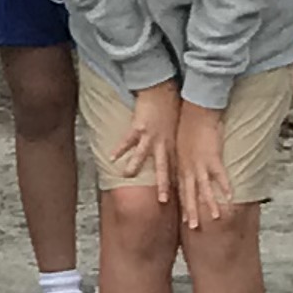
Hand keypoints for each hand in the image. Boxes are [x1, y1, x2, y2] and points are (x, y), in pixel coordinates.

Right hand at [105, 81, 180, 201]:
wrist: (163, 91)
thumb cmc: (170, 108)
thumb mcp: (176, 129)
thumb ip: (172, 144)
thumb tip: (175, 156)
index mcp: (172, 146)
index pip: (176, 170)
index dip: (178, 186)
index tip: (181, 201)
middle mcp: (163, 144)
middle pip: (164, 169)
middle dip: (164, 186)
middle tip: (163, 201)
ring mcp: (150, 136)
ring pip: (143, 156)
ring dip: (135, 166)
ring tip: (127, 176)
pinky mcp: (138, 127)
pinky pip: (127, 141)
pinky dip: (119, 149)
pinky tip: (110, 157)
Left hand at [172, 100, 234, 230]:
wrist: (194, 113)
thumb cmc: (189, 128)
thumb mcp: (183, 148)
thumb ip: (188, 161)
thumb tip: (191, 169)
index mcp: (182, 167)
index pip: (183, 192)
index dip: (185, 207)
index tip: (186, 222)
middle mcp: (189, 169)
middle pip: (190, 194)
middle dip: (192, 212)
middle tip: (194, 228)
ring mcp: (200, 164)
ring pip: (204, 188)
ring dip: (209, 204)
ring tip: (214, 218)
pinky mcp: (211, 157)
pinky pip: (219, 174)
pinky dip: (225, 185)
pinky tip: (230, 197)